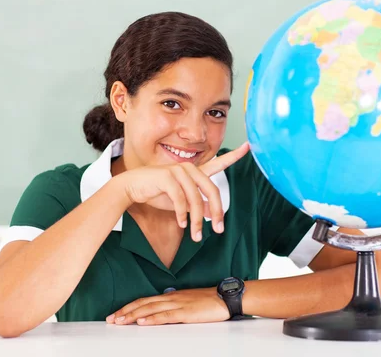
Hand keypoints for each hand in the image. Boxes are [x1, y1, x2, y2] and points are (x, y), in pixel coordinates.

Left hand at [106, 288, 229, 325]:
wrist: (225, 297)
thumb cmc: (209, 301)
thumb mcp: (188, 302)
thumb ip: (174, 307)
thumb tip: (162, 313)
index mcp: (171, 296)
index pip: (145, 300)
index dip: (129, 307)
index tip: (116, 314)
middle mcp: (171, 298)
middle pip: (143, 304)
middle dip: (125, 312)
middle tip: (111, 319)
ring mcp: (178, 304)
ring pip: (150, 309)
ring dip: (133, 315)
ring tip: (120, 321)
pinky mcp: (185, 313)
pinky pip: (165, 316)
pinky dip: (152, 318)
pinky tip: (142, 322)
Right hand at [117, 142, 249, 240]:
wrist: (132, 189)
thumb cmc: (157, 193)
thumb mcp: (181, 203)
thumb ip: (198, 205)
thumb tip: (213, 212)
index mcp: (194, 172)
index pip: (218, 163)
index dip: (234, 156)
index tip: (248, 146)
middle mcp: (189, 168)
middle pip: (212, 190)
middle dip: (217, 212)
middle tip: (219, 229)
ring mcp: (178, 171)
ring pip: (196, 199)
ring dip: (197, 220)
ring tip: (196, 235)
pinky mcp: (167, 177)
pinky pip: (180, 199)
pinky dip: (182, 214)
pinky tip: (181, 224)